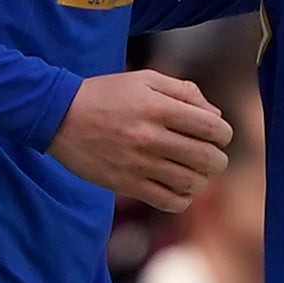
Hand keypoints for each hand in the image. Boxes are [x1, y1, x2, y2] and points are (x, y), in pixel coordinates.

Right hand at [47, 71, 230, 212]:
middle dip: (218, 159)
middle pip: (207, 158)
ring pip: (191, 183)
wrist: (59, 116)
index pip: (212, 127)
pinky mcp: (125, 185)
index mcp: (157, 107)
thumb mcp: (144, 80)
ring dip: (201, 179)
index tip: (219, 135)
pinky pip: (168, 202)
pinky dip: (183, 199)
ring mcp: (138, 164)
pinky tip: (178, 188)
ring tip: (193, 171)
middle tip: (211, 156)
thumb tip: (216, 115)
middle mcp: (150, 137)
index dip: (224, 133)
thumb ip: (184, 92)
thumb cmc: (106, 94)